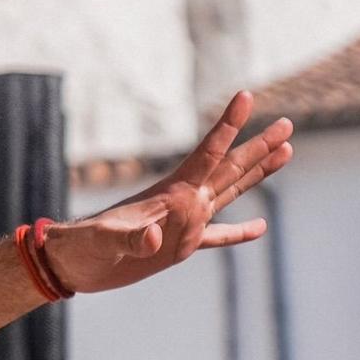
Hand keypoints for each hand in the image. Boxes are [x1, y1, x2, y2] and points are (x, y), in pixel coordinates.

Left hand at [42, 91, 294, 294]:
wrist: (71, 264)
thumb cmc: (82, 248)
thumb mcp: (105, 241)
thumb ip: (130, 239)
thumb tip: (153, 237)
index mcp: (171, 194)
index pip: (207, 153)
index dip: (227, 125)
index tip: (245, 95)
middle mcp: (183, 202)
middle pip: (229, 167)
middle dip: (258, 146)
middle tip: (288, 123)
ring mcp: (184, 222)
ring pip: (230, 192)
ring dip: (257, 173)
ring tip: (285, 152)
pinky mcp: (179, 246)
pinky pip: (218, 236)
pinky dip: (240, 233)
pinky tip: (261, 228)